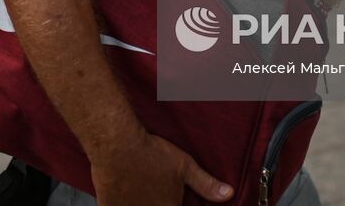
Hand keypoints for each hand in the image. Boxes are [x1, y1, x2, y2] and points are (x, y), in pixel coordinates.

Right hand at [91, 132, 231, 205]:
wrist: (116, 144)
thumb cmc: (150, 153)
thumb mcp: (183, 166)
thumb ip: (206, 184)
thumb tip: (229, 194)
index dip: (176, 204)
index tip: (174, 198)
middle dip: (160, 202)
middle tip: (154, 190)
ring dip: (141, 203)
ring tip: (141, 190)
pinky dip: (122, 203)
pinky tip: (124, 193)